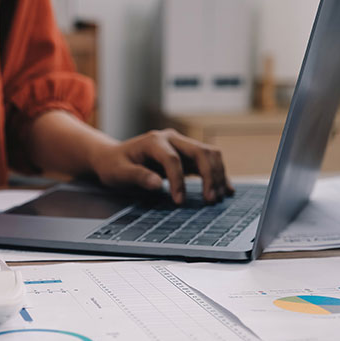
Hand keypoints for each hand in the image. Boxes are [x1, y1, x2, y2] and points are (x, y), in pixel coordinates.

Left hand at [88, 129, 233, 203]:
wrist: (113, 157)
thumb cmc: (114, 165)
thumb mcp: (119, 173)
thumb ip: (137, 177)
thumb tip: (158, 184)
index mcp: (153, 141)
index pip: (173, 159)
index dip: (179, 181)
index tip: (179, 201)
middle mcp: (171, 138)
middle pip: (200, 151)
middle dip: (209, 175)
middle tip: (209, 200)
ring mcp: (181, 144)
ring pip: (209, 154)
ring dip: (217, 174)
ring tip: (216, 198)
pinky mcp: (186, 154)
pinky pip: (208, 161)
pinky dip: (218, 174)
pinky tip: (226, 189)